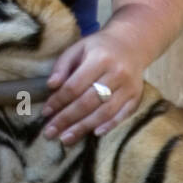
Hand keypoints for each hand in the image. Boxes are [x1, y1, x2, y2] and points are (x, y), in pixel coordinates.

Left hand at [39, 29, 144, 145]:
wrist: (132, 43)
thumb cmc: (98, 48)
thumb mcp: (78, 48)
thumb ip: (62, 66)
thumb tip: (51, 86)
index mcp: (100, 58)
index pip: (74, 86)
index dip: (58, 101)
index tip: (45, 113)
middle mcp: (117, 73)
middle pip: (88, 102)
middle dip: (67, 119)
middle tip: (50, 132)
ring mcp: (129, 86)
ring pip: (104, 112)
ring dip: (84, 127)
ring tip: (66, 139)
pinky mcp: (136, 96)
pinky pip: (123, 114)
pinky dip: (110, 125)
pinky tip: (95, 134)